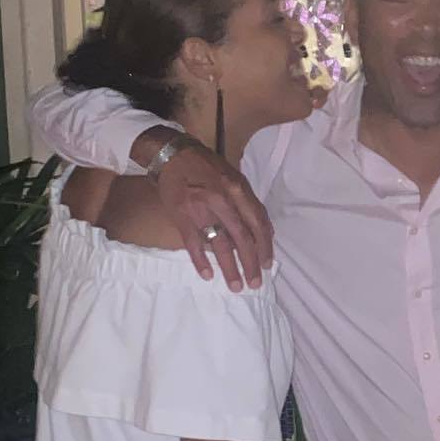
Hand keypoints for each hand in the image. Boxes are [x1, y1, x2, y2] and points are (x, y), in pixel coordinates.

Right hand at [157, 143, 274, 291]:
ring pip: (221, 245)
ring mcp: (201, 210)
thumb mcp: (233, 177)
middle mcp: (223, 200)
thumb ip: (248, 203)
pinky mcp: (182, 217)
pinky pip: (194, 245)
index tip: (266, 265)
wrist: (172, 154)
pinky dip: (201, 262)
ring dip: (230, 269)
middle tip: (255, 284)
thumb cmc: (206, 167)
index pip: (258, 223)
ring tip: (236, 286)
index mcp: (238, 190)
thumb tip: (265, 232)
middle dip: (250, 264)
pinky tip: (208, 276)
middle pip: (242, 239)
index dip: (265, 247)